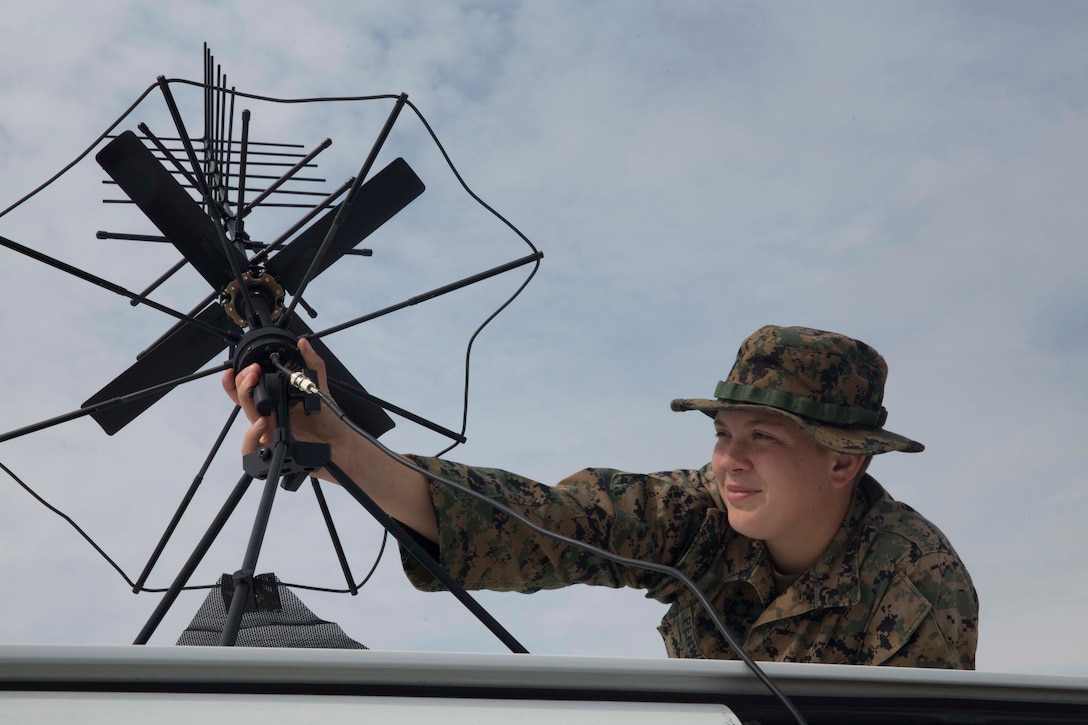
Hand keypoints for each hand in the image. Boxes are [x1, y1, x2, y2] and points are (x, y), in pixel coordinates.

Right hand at [221, 337, 351, 473]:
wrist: (339, 444)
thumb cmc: (328, 420)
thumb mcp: (319, 388)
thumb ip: (312, 364)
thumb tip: (304, 343)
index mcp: (276, 400)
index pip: (248, 388)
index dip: (237, 378)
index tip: (241, 366)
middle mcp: (269, 416)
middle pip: (243, 400)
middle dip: (242, 383)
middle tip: (252, 373)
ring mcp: (269, 432)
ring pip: (247, 418)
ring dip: (247, 402)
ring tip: (256, 388)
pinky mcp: (272, 448)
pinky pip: (251, 449)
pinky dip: (251, 437)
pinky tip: (263, 425)